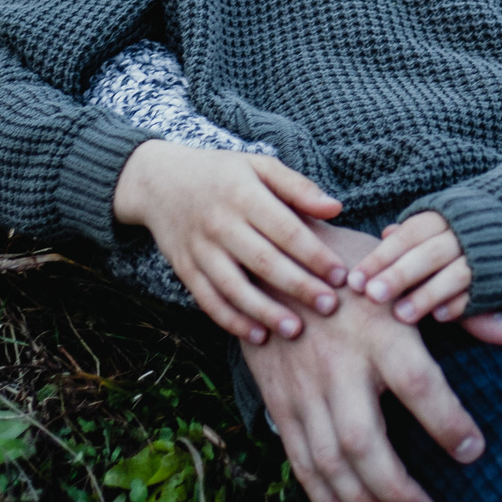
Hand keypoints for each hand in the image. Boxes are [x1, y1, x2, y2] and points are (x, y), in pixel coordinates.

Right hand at [112, 142, 348, 343]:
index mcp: (243, 194)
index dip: (314, 254)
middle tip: (329, 307)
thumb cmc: (223, 174)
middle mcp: (220, 223)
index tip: (341, 275)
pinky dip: (232, 320)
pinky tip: (258, 335)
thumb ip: (298, 187)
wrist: (160, 181)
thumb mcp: (259, 166)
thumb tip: (336, 209)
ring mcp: (199, 248)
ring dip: (265, 311)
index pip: (285, 229)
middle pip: (263, 261)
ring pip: (234, 287)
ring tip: (295, 330)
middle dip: (298, 287)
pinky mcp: (185, 268)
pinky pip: (208, 300)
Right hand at [243, 223, 501, 501]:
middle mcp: (339, 362)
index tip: (474, 450)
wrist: (268, 260)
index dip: (447, 421)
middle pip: (365, 441)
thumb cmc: (352, 266)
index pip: (417, 383)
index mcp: (378, 328)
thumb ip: (462, 312)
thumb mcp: (405, 274)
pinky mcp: (281, 402)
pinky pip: (301, 462)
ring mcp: (304, 387)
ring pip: (330, 462)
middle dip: (396, 490)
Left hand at [349, 210, 472, 322]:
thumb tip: (385, 234)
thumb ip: (411, 235)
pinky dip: (458, 303)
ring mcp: (482, 257)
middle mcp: (462, 234)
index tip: (355, 281)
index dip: (380, 257)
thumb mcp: (435, 225)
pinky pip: (478, 292)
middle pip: (428, 254)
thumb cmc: (459, 233)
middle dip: (399, 275)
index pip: (407, 235)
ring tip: (401, 315)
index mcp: (441, 218)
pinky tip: (438, 317)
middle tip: (372, 296)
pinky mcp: (498, 279)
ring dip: (426, 295)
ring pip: (454, 274)